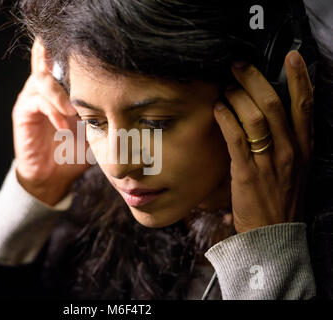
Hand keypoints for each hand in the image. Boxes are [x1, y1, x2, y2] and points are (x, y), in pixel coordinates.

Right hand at [12, 37, 91, 205]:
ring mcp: (32, 96)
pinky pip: (37, 102)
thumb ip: (105, 110)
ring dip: (61, 93)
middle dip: (65, 59)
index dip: (78, 51)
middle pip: (47, 55)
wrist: (53, 177)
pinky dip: (53, 111)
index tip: (99, 54)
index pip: (66, 56)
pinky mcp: (23, 112)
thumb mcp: (96, 128)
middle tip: (85, 68)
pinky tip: (64, 126)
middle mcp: (45, 85)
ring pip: (43, 79)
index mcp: (62, 84)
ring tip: (74, 111)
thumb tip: (134, 100)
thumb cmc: (76, 149)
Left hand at [213, 50, 313, 232]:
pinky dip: (225, 118)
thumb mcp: (292, 167)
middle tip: (238, 65)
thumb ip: (284, 141)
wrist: (273, 234)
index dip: (299, 78)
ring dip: (236, 96)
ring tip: (225, 88)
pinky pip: (236, 138)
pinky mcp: (248, 173)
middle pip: (273, 104)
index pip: (304, 105)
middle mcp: (290, 150)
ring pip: (254, 117)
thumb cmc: (279, 198)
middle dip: (254, 79)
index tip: (290, 57)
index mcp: (303, 147)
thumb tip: (263, 114)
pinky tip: (218, 108)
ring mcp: (269, 161)